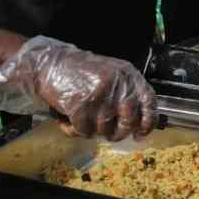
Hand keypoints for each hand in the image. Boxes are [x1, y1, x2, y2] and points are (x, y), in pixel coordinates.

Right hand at [0, 36, 157, 141]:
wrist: (50, 64)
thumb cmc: (81, 73)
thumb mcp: (111, 74)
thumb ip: (126, 93)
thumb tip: (137, 126)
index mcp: (128, 75)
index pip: (149, 102)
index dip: (148, 122)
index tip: (140, 134)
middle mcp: (117, 84)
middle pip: (128, 122)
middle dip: (118, 133)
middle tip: (108, 134)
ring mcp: (99, 95)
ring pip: (105, 130)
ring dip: (92, 131)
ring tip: (81, 119)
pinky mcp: (81, 105)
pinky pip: (84, 131)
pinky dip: (74, 130)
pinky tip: (67, 120)